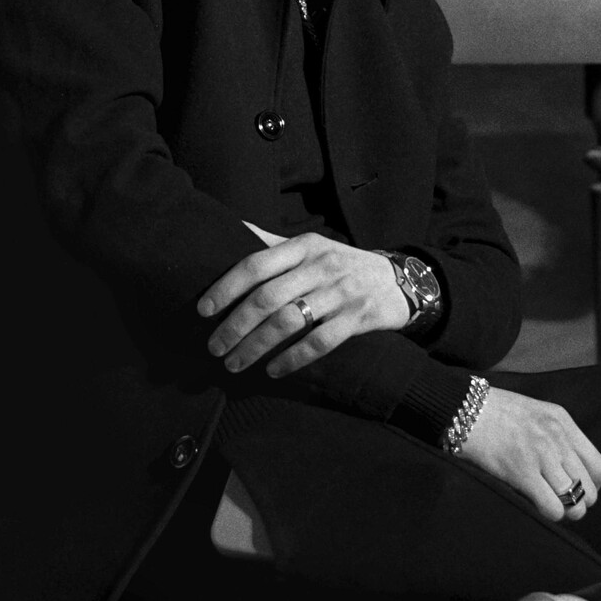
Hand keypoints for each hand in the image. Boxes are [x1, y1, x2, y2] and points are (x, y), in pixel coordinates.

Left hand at [197, 232, 409, 378]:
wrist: (397, 280)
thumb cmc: (340, 265)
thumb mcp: (309, 247)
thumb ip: (271, 244)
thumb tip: (230, 230)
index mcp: (303, 246)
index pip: (256, 264)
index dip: (226, 287)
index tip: (203, 310)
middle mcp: (321, 265)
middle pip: (267, 298)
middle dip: (235, 325)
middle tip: (214, 347)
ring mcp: (341, 292)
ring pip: (289, 322)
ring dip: (256, 346)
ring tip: (234, 363)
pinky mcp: (359, 318)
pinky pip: (319, 342)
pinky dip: (292, 359)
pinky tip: (273, 371)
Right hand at [457, 386, 600, 523]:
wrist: (462, 408)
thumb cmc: (495, 412)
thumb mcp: (535, 412)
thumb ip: (557, 436)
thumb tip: (571, 471)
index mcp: (563, 421)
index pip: (600, 468)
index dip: (591, 486)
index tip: (577, 489)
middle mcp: (557, 437)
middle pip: (590, 490)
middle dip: (578, 502)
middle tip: (560, 501)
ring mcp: (541, 454)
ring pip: (576, 504)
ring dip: (564, 512)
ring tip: (548, 504)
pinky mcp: (522, 471)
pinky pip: (553, 508)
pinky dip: (549, 513)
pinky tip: (535, 503)